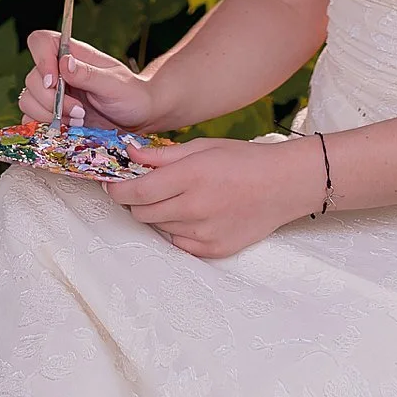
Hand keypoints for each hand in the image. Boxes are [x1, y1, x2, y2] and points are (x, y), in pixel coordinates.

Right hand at [19, 30, 155, 131]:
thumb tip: (64, 63)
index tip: (55, 81)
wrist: (138, 118)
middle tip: (79, 111)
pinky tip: (66, 130)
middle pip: (32, 78)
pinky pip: (30, 120)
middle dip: (52, 100)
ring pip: (28, 100)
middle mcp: (57, 72)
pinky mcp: (50, 115)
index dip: (41, 58)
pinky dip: (44, 127)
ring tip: (78, 121)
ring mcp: (52, 95)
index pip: (41, 42)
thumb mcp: (115, 84)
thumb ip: (89, 74)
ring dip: (49, 115)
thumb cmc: (130, 95)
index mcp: (72, 55)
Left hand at [102, 135, 321, 258]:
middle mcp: (194, 207)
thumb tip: (130, 153)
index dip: (118, 189)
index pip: (137, 191)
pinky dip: (176, 229)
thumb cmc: (244, 160)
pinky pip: (178, 242)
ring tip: (174, 198)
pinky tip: (190, 214)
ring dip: (156, 213)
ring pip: (159, 227)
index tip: (112, 184)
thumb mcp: (203, 146)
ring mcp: (203, 232)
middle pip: (142, 213)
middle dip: (134, 201)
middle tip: (141, 188)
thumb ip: (162, 154)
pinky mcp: (213, 249)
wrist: (284, 185)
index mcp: (190, 177)